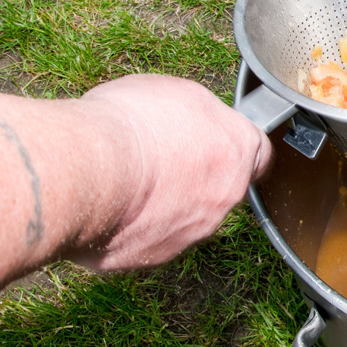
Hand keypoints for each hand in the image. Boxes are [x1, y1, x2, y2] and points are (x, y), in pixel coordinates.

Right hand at [73, 75, 271, 269]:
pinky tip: (113, 206)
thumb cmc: (129, 124)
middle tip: (163, 160)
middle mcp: (227, 194)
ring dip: (169, 204)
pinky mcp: (159, 255)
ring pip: (190, 217)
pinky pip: (154, 239)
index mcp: (238, 148)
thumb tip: (196, 120)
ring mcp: (195, 229)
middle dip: (199, 177)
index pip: (259, 153)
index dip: (236, 148)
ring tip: (131, 182)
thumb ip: (199, 113)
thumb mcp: (175, 91)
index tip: (220, 144)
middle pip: (224, 187)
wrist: (88, 170)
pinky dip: (138, 227)